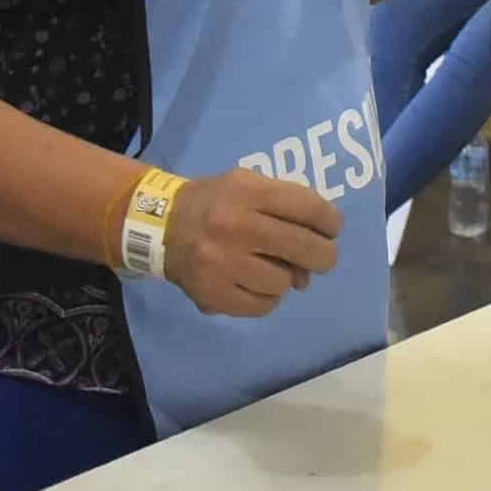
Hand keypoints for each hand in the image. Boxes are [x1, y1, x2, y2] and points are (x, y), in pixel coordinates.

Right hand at [165, 166, 341, 317]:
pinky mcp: (213, 293)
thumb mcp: (247, 185)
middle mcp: (235, 226)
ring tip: (272, 268)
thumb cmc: (215, 203)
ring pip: (284, 282)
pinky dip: (267, 298)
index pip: (310, 208)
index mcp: (247, 192)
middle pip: (306, 249)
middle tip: (320, 259)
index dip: (331, 222)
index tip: (331, 229)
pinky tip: (256, 284)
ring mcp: (222, 263)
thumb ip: (286, 207)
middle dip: (324, 256)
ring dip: (287, 278)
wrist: (159, 227)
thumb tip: (318, 250)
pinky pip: (263, 305)